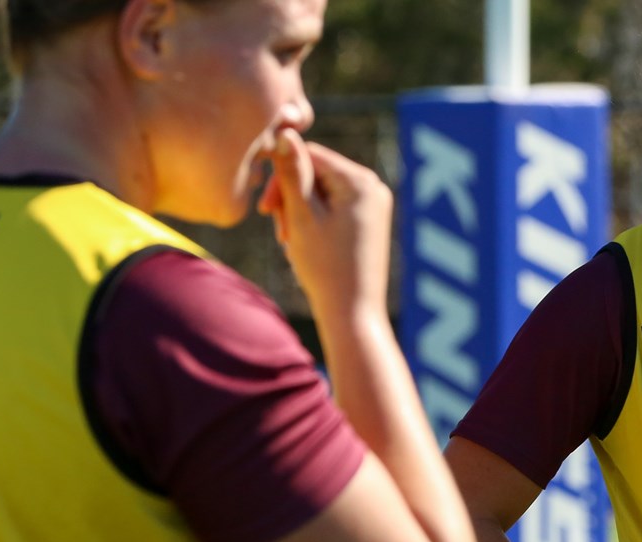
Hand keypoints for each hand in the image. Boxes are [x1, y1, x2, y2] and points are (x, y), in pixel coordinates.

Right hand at [259, 128, 393, 319]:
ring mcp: (374, 205)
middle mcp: (374, 188)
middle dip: (292, 198)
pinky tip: (306, 245)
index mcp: (361, 181)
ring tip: (293, 242)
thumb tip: (285, 131)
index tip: (267, 209)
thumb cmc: (326, 266)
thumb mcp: (302, 215)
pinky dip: (313, 221)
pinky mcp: (369, 222)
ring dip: (299, 212)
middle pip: (317, 172)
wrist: (352, 311)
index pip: (310, 155)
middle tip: (281, 232)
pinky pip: (333, 207)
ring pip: (322, 191)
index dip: (282, 176)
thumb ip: (293, 172)